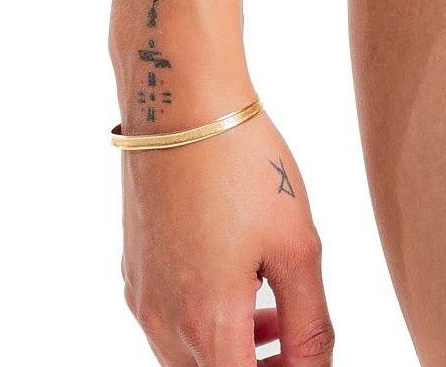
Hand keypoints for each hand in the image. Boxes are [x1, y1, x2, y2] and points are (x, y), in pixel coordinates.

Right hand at [120, 103, 333, 361]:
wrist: (181, 104)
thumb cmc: (242, 165)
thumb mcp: (297, 246)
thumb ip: (310, 324)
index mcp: (207, 325)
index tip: (304, 356)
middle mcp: (164, 323)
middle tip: (295, 343)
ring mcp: (143, 298)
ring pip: (187, 357)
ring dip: (233, 349)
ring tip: (274, 313)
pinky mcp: (135, 270)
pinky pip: (168, 323)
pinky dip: (205, 322)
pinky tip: (237, 282)